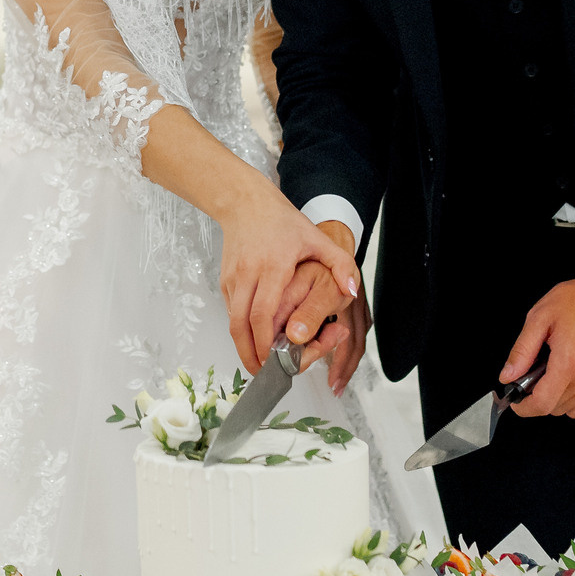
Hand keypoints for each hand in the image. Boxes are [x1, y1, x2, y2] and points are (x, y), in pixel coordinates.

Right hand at [219, 193, 357, 374]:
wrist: (245, 202)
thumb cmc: (281, 220)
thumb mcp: (317, 238)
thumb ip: (340, 264)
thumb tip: (350, 291)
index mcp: (273, 267)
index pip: (263, 313)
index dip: (266, 342)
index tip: (276, 360)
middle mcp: (249, 274)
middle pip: (242, 325)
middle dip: (252, 354)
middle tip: (266, 372)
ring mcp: (233, 278)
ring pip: (232, 322)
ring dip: (243, 347)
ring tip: (259, 364)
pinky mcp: (225, 281)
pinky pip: (230, 312)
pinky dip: (241, 330)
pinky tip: (254, 339)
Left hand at [499, 272, 574, 418]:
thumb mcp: (539, 318)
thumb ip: (521, 351)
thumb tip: (508, 376)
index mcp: (569, 362)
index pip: (542, 404)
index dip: (524, 408)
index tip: (516, 400)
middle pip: (554, 408)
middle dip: (537, 396)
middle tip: (534, 373)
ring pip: (568, 409)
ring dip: (555, 397)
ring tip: (554, 369)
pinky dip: (572, 397)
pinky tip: (569, 375)